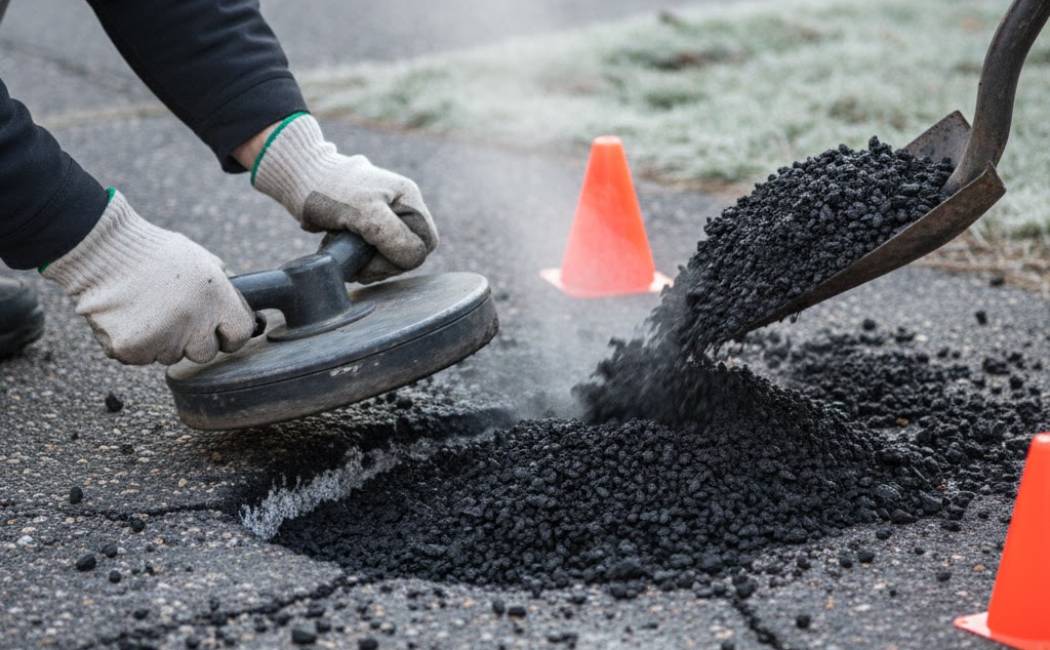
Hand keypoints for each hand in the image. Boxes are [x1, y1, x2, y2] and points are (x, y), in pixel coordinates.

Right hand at [43, 191, 254, 364]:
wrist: (104, 251)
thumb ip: (222, 286)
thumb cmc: (153, 252)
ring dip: (162, 341)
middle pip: (205, 353)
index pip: (240, 335)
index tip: (219, 332)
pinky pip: (140, 358)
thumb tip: (238, 306)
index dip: (229, 334)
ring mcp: (164, 339)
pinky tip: (127, 318)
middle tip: (174, 317)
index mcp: (217, 299)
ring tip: (146, 309)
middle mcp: (195, 323)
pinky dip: (134, 344)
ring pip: (170, 356)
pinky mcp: (133, 349)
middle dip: (193, 340)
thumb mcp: (201, 260)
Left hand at [248, 114, 437, 282]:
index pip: (425, 242)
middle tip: (357, 264)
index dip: (404, 257)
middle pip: (409, 252)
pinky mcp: (367, 227)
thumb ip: (392, 235)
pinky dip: (359, 260)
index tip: (373, 258)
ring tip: (345, 253)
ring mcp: (385, 217)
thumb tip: (413, 258)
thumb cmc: (329, 189)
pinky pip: (375, 254)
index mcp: (408, 198)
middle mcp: (401, 207)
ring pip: (392, 257)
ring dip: (369, 265)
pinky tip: (342, 251)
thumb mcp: (364, 212)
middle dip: (384, 264)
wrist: (297, 175)